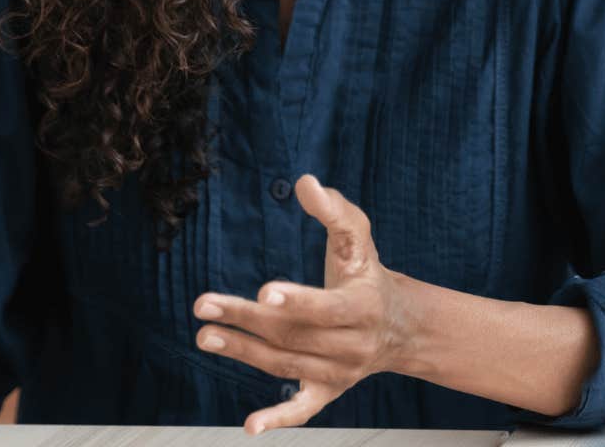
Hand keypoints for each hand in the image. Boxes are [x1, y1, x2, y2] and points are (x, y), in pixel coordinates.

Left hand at [193, 175, 413, 434]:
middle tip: (204, 307)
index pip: (326, 309)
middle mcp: (353, 344)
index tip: (264, 292)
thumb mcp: (359, 237)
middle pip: (294, 336)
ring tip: (205, 335)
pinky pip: (304, 410)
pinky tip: (250, 427)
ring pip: (287, 365)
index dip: (297, 302)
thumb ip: (335, 210)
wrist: (400, 324)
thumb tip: (305, 182)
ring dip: (244, 352)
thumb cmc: (367, 271)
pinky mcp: (329, 391)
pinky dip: (279, 418)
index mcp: (363, 305)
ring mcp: (340, 372)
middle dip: (247, 322)